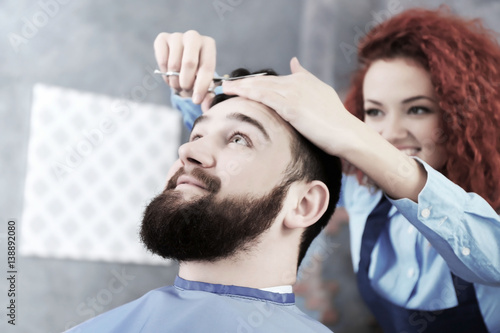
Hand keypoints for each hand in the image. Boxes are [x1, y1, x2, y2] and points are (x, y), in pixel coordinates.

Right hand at [154, 30, 215, 103]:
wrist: (182, 65)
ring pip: (173, 64)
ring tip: (178, 83)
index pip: (206, 66)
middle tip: (185, 88)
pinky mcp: (162, 38)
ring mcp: (177, 36)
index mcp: (209, 44)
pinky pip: (162, 60)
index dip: (201, 86)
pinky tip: (169, 73)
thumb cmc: (196, 74)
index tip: (196, 100)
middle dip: (186, 82)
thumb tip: (207, 104)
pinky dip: (165, 72)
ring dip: (174, 80)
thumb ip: (208, 94)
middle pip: (189, 63)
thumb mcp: (205, 84)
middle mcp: (194, 36)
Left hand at [221, 57, 362, 156]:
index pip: (271, 79)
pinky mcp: (291, 107)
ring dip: (240, 87)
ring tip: (223, 89)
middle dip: (242, 83)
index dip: (253, 82)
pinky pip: (264, 96)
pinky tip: (236, 93)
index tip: (238, 85)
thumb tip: (293, 62)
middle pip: (262, 80)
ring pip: (260, 86)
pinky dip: (248, 93)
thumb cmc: (335, 120)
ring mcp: (294, 94)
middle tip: (224, 86)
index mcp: (303, 80)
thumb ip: (306, 78)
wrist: (347, 133)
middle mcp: (297, 83)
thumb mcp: (321, 93)